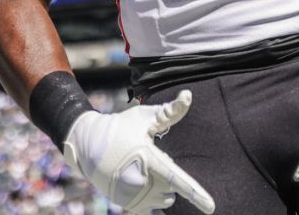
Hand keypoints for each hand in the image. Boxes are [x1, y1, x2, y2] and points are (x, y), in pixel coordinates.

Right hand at [62, 90, 214, 213]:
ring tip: (143, 170)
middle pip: (171, 189)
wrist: (87, 143)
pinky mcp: (125, 203)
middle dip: (167, 176)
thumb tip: (188, 95)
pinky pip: (150, 209)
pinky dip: (151, 199)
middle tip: (148, 159)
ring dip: (161, 189)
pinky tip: (141, 185)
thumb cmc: (119, 127)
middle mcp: (139, 180)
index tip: (211, 207)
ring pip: (163, 199)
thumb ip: (169, 111)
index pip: (176, 178)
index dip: (195, 194)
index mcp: (147, 158)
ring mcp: (131, 194)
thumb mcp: (144, 117)